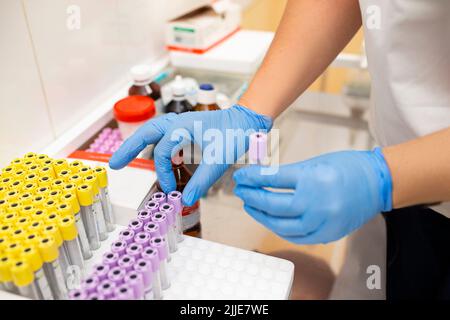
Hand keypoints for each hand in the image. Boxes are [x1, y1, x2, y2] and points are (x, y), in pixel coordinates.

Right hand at [109, 105, 272, 205]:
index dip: (163, 173)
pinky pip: (164, 134)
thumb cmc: (235, 133)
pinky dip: (154, 142)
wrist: (248, 120)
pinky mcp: (187, 127)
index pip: (162, 154)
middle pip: (145, 133)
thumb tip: (186, 200)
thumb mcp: (218, 160)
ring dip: (139, 143)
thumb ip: (201, 181)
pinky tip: (154, 152)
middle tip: (114, 164)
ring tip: (125, 156)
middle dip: (129, 148)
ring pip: (153, 131)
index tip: (169, 189)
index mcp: (181, 127)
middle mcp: (178, 122)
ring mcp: (182, 123)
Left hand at [233, 148, 392, 243]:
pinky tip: (269, 220)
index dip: (253, 178)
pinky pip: (296, 236)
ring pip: (281, 225)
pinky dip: (280, 229)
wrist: (378, 183)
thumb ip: (289, 175)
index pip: (272, 179)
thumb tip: (262, 180)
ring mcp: (322, 222)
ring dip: (261, 216)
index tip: (241, 176)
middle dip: (252, 197)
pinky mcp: (327, 234)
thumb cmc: (348, 168)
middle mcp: (316, 202)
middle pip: (273, 205)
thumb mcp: (315, 163)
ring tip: (250, 206)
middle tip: (241, 190)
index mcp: (312, 178)